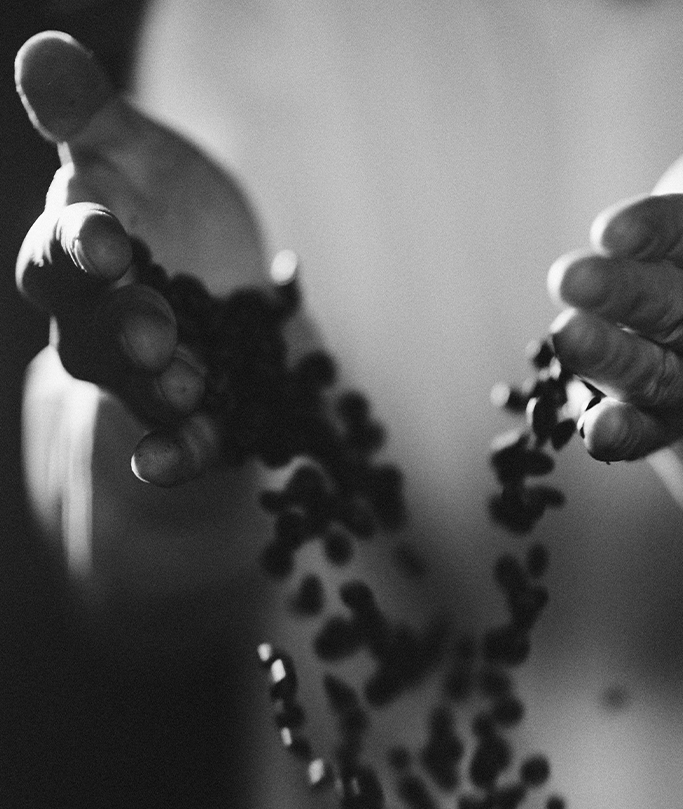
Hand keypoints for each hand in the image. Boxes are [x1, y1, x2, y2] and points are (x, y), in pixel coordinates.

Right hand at [16, 31, 269, 485]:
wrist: (217, 275)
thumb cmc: (167, 204)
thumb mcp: (139, 154)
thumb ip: (94, 121)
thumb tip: (44, 52)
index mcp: (82, 249)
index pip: (63, 249)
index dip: (78, 243)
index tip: (104, 236)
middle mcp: (99, 317)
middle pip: (92, 330)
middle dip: (122, 327)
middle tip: (154, 329)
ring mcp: (143, 372)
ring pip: (134, 388)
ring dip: (157, 391)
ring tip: (188, 388)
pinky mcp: (192, 411)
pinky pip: (179, 437)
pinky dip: (177, 451)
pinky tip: (176, 461)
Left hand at [547, 105, 682, 462]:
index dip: (673, 233)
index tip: (610, 227)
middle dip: (629, 296)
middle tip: (569, 276)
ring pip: (663, 376)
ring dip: (613, 360)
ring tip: (565, 335)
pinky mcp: (672, 416)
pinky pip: (651, 432)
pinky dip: (623, 435)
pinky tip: (591, 431)